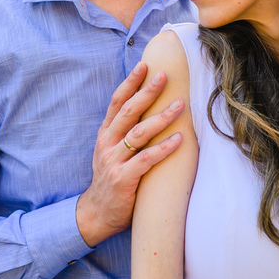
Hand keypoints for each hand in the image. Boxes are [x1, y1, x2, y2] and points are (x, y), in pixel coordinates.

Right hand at [76, 61, 184, 246]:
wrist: (97, 213)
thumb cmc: (112, 178)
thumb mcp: (112, 151)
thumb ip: (125, 132)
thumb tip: (150, 107)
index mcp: (105, 134)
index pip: (117, 102)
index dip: (130, 82)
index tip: (144, 65)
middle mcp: (106, 144)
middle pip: (128, 111)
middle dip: (146, 92)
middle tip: (164, 76)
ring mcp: (113, 161)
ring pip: (138, 133)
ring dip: (161, 117)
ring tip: (181, 105)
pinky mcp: (123, 179)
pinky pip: (146, 160)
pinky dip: (163, 148)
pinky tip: (179, 139)